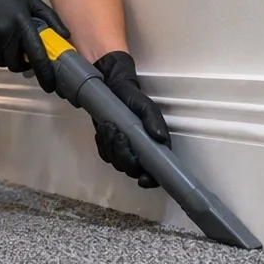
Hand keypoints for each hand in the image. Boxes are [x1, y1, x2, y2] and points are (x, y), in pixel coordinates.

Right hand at [0, 0, 69, 92]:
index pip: (37, 55)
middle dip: (22, 65)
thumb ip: (50, 17)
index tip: (50, 86)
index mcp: (23, 24)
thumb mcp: (30, 0)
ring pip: (3, 62)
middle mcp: (7, 35)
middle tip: (22, 55)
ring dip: (7, 57)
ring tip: (6, 41)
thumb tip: (66, 36)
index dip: (45, 73)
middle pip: (17, 64)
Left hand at [91, 51, 169, 187]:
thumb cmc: (130, 95)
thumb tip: (160, 138)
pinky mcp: (107, 143)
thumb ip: (153, 120)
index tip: (143, 178)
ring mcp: (122, 148)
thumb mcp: (144, 105)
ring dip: (111, 147)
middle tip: (119, 135)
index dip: (150, 179)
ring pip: (117, 162)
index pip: (154, 171)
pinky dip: (103, 144)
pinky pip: (104, 153)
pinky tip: (104, 129)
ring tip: (109, 126)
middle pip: (132, 168)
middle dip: (124, 156)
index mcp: (152, 144)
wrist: (108, 84)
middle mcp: (138, 150)